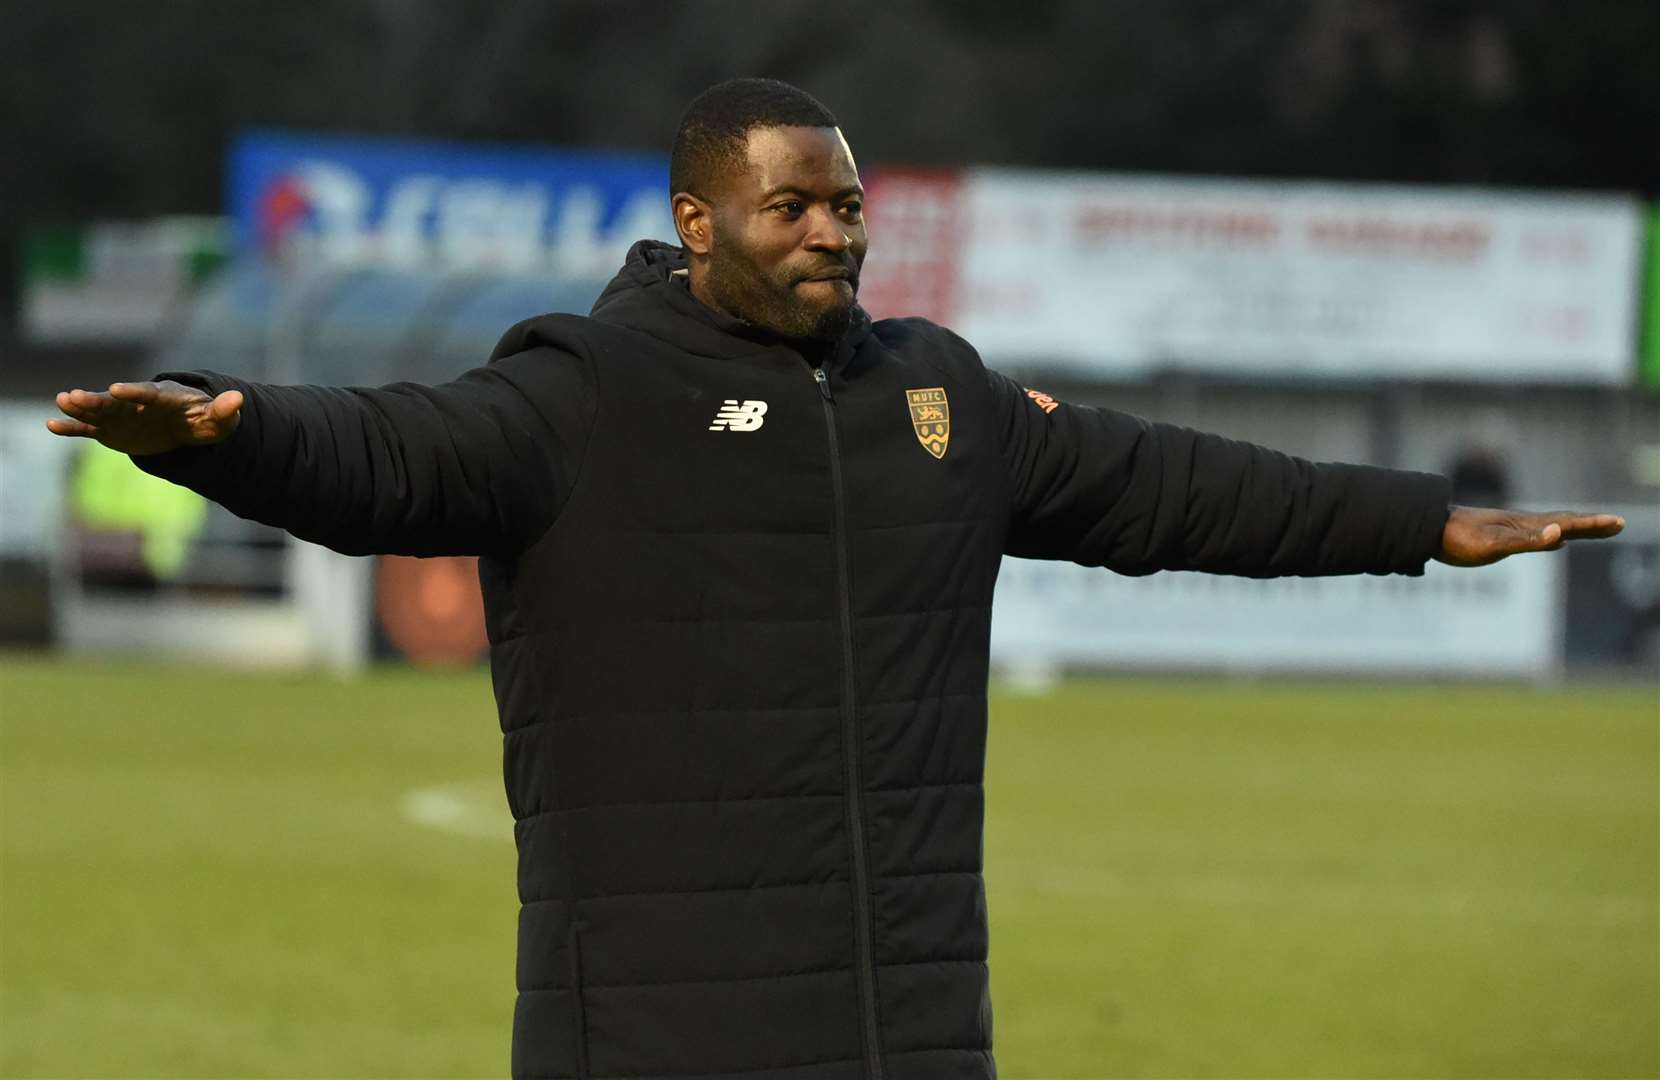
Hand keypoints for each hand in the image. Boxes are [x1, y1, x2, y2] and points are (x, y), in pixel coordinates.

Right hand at [47, 381, 243, 455]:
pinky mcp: (111, 430)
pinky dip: (73, 428)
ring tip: (61, 401)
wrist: (186, 427)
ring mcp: (122, 415)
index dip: (134, 392)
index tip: (117, 390)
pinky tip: (52, 425)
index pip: (150, 394)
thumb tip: (237, 399)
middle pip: (117, 401)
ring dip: (81, 407)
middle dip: (97, 399)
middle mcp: (138, 403)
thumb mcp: (219, 420)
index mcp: (165, 397)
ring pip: (99, 411)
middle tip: (74, 396)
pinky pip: (89, 429)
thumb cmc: (204, 420)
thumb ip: (225, 411)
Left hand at [1436, 504, 1624, 566]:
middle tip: (1619, 524)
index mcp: (1526, 526)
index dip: (1593, 525)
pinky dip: (1553, 536)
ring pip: (1553, 527)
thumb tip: (1559, 533)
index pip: (1568, 523)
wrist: (1429, 529)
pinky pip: (1536, 536)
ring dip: (1578, 529)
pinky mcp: (1501, 536)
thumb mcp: (1494, 544)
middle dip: (1593, 525)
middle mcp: (1523, 524)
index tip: (1618, 523)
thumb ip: (1526, 540)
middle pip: (1566, 523)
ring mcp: (1513, 529)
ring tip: (1596, 529)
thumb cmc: (1459, 538)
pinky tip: (1555, 540)